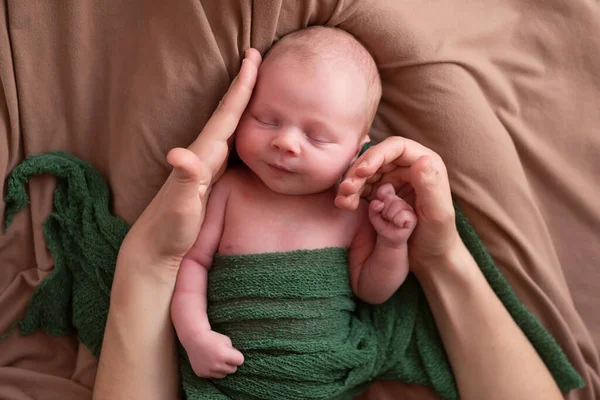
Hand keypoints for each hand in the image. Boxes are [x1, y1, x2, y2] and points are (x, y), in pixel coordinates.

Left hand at [119, 48, 261, 271]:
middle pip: (227, 113)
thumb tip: (178, 153)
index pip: (225, 116)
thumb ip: (182, 178)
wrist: (155, 248)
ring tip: (255, 83)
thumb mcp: (178, 206)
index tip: (253, 60)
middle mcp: (202, 155)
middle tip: (256, 57)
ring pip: (228, 126)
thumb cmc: (168, 229)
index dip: (241, 89)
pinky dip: (239, 127)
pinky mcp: (208, 177)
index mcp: (201, 156)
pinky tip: (244, 127)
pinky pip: (229, 143)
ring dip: (241, 103)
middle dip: (243, 86)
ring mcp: (204, 165)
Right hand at [183, 330, 244, 378]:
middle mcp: (216, 365)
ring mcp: (208, 371)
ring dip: (223, 368)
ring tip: (217, 359)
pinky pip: (213, 376)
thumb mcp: (227, 341)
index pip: (240, 361)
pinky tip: (209, 362)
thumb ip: (233, 352)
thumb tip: (236, 361)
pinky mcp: (201, 374)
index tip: (233, 353)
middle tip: (225, 356)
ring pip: (224, 375)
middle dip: (231, 363)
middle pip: (233, 369)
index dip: (237, 356)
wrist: (194, 338)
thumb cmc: (212, 337)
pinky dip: (213, 370)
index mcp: (223, 355)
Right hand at [336, 137, 458, 270]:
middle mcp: (408, 168)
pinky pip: (363, 187)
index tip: (363, 171)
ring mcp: (394, 180)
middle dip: (358, 172)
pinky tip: (344, 204)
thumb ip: (431, 186)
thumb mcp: (438, 214)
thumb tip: (422, 159)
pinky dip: (352, 194)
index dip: (377, 155)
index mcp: (426, 165)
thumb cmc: (439, 237)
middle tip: (346, 189)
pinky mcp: (382, 193)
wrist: (431, 258)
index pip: (397, 148)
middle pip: (377, 158)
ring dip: (351, 183)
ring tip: (342, 200)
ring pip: (366, 172)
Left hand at [368, 183, 416, 247]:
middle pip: (390, 197)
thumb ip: (373, 207)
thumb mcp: (373, 216)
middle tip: (386, 217)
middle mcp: (401, 201)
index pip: (387, 187)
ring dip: (390, 216)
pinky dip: (397, 220)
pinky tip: (397, 224)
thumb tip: (379, 203)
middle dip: (384, 209)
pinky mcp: (413, 218)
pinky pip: (403, 214)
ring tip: (391, 221)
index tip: (380, 206)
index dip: (381, 195)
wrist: (389, 239)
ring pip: (397, 205)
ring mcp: (408, 209)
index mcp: (392, 197)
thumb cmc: (383, 225)